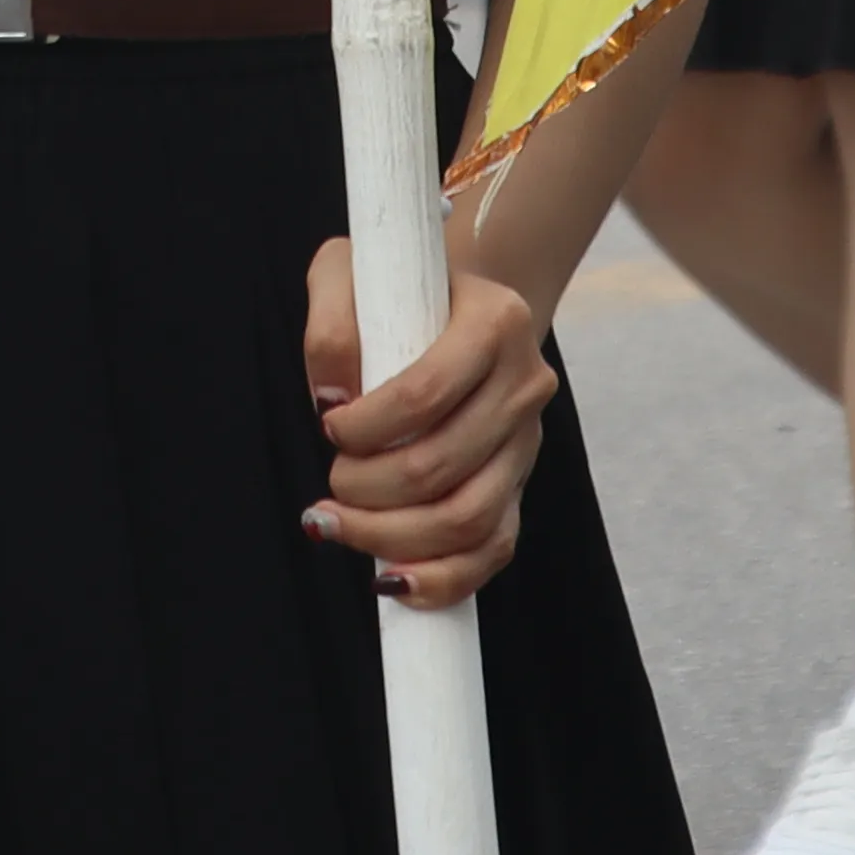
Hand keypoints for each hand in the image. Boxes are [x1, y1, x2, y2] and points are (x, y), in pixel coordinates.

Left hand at [300, 238, 553, 609]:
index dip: (366, 427)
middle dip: (367, 489)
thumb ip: (331, 325)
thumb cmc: (394, 290)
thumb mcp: (349, 275)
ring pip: (468, 519)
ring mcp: (528, 440)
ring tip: (337, 525)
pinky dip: (442, 578)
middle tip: (329, 483)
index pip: (426, 393)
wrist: (453, 305)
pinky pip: (492, 550)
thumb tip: (332, 400)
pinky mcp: (519, 484)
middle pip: (443, 466)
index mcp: (496, 321)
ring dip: (391, 537)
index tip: (327, 426)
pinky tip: (391, 579)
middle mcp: (525, 382)